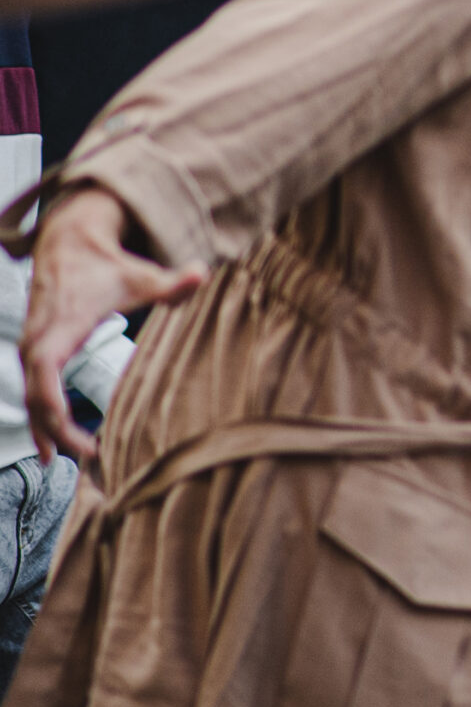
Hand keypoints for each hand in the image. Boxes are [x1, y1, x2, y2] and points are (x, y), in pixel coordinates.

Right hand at [23, 189, 204, 461]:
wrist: (68, 243)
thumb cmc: (107, 264)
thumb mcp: (141, 275)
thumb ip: (173, 282)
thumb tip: (204, 272)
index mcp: (60, 328)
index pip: (45, 377)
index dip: (55, 411)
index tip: (77, 440)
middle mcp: (36, 341)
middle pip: (35, 397)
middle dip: (54, 432)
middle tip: (87, 460)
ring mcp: (30, 346)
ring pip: (29, 398)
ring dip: (45, 430)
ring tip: (61, 463)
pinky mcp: (33, 350)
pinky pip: (32, 390)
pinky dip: (41, 416)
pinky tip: (53, 444)